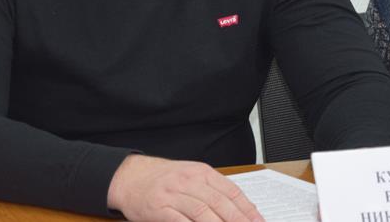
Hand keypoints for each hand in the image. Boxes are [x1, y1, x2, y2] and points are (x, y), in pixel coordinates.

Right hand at [107, 154, 263, 221]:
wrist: (131, 177)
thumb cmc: (165, 179)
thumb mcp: (191, 176)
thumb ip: (212, 190)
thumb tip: (239, 210)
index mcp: (202, 172)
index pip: (231, 191)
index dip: (247, 209)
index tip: (258, 221)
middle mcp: (189, 180)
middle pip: (220, 203)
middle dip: (238, 220)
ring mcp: (174, 194)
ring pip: (203, 212)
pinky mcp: (160, 208)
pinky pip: (181, 221)